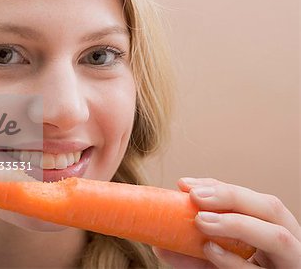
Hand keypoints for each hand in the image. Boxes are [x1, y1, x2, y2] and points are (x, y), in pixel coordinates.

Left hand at [152, 177, 300, 268]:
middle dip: (231, 197)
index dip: (219, 187)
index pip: (249, 198)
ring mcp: (288, 265)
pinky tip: (210, 249)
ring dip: (236, 223)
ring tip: (201, 220)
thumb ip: (191, 250)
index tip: (185, 185)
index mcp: (270, 228)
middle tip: (195, 197)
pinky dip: (232, 259)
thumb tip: (158, 243)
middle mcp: (287, 242)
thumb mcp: (211, 260)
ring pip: (277, 237)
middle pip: (271, 208)